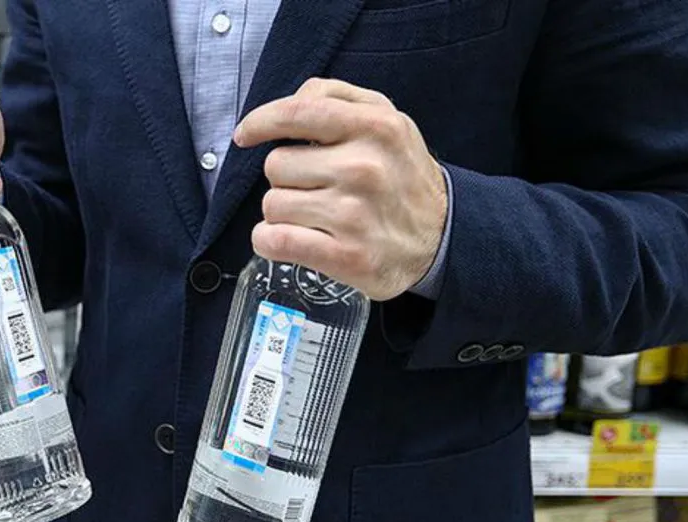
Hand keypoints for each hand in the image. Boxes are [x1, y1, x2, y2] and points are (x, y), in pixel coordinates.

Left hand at [234, 78, 447, 300]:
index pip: (298, 112)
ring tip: (314, 217)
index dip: (261, 122)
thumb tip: (289, 102)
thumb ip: (336, 98)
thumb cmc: (401, 176)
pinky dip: (269, 242)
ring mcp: (354, 214)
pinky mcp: (344, 256)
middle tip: (316, 189)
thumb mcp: (385, 121)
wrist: (442, 238)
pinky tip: (289, 240)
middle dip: (287, 178)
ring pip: (272, 205)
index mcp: (375, 127)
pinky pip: (274, 241)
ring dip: (282, 213)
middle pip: (276, 165)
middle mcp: (364, 168)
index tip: (245, 135)